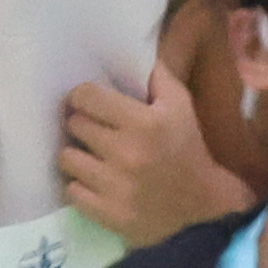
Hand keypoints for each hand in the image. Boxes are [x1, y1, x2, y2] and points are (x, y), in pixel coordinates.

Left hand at [58, 67, 251, 247]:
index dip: (82, 97)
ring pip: (66, 158)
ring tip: (92, 158)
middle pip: (74, 125)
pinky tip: (95, 184)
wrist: (202, 210)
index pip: (86, 96)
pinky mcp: (107, 213)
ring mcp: (114, 186)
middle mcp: (126, 152)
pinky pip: (71, 190)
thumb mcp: (181, 108)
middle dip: (82, 125)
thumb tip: (139, 54)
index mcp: (143, 122)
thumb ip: (159, 77)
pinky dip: (80, 186)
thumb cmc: (188, 151)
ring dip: (77, 156)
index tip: (87, 103)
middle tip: (94, 132)